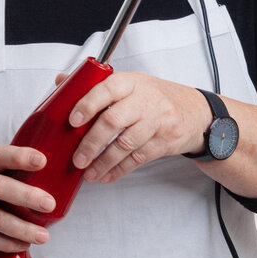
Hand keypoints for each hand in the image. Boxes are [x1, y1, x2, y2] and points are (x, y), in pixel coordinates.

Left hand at [63, 72, 211, 183]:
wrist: (196, 112)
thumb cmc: (155, 97)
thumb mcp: (130, 83)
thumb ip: (96, 85)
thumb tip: (61, 82)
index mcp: (131, 82)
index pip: (107, 89)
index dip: (88, 104)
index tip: (72, 120)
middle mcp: (145, 100)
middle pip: (113, 121)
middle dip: (91, 143)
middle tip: (77, 159)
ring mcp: (157, 121)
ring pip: (125, 144)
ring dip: (104, 161)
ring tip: (88, 172)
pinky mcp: (164, 142)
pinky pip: (138, 158)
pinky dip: (120, 169)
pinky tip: (107, 175)